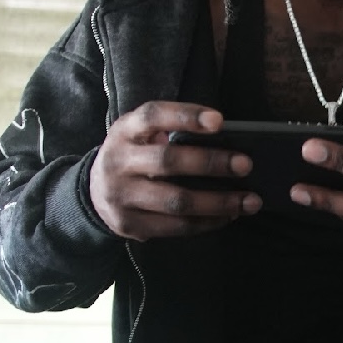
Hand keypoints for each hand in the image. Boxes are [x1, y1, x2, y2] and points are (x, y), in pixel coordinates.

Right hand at [88, 104, 261, 239]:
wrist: (93, 194)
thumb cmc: (133, 157)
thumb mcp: (140, 135)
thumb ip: (170, 132)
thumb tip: (226, 141)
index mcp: (124, 131)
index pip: (153, 116)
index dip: (186, 116)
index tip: (220, 121)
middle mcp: (119, 161)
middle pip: (168, 161)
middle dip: (211, 163)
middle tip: (245, 165)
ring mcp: (122, 196)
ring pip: (176, 201)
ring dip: (218, 202)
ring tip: (249, 201)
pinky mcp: (131, 225)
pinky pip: (176, 226)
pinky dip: (208, 222)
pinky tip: (229, 216)